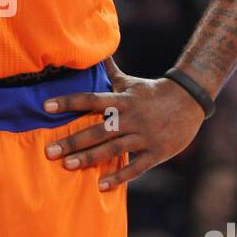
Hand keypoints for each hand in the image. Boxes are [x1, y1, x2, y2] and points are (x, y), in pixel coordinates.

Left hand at [43, 57, 206, 190]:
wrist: (190, 101)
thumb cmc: (152, 92)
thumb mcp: (129, 81)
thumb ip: (108, 71)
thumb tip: (94, 50)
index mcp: (122, 100)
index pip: (91, 99)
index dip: (69, 102)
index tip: (46, 106)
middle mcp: (131, 118)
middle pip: (98, 130)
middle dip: (73, 141)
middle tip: (49, 151)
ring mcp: (144, 136)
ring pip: (113, 149)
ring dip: (90, 158)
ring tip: (68, 166)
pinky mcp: (156, 152)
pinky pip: (136, 167)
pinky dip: (119, 177)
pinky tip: (101, 186)